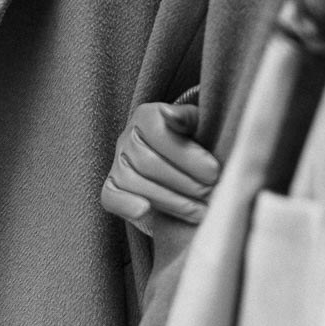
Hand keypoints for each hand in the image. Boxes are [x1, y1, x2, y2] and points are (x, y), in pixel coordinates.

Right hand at [102, 101, 219, 234]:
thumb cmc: (196, 143)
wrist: (186, 165)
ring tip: (198, 211)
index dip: (187, 155)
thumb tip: (170, 114)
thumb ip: (188, 117)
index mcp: (146, 116)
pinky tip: (145, 211)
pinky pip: (110, 197)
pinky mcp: (112, 188)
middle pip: (147, 162)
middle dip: (183, 182)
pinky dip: (125, 204)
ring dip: (169, 200)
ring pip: (133, 182)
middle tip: (210, 194)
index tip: (214, 172)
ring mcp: (117, 164)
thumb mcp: (199, 125)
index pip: (159, 133)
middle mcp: (126, 138)